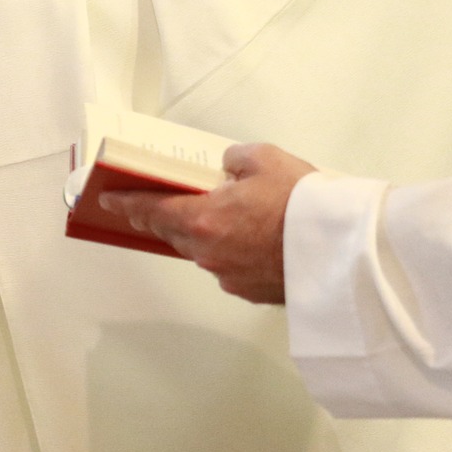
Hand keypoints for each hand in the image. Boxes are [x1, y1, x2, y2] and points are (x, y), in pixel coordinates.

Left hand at [97, 143, 316, 304]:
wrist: (343, 252)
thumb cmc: (302, 202)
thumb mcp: (265, 159)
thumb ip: (235, 158)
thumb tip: (227, 166)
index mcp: (202, 219)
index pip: (150, 211)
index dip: (127, 203)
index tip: (107, 200)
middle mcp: (208, 252)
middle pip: (173, 233)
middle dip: (164, 218)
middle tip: (160, 202)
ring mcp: (229, 277)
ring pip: (202, 251)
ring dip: (203, 235)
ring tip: (224, 216)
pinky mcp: (251, 293)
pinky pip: (228, 267)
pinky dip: (231, 252)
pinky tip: (251, 239)